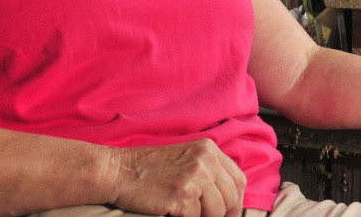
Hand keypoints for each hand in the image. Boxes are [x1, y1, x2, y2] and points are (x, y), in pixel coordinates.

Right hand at [108, 138, 246, 216]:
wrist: (121, 171)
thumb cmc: (150, 169)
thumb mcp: (186, 159)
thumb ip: (209, 171)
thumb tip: (229, 199)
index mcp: (209, 149)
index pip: (239, 179)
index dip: (237, 201)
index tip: (229, 214)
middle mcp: (205, 159)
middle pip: (231, 196)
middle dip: (224, 214)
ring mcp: (194, 176)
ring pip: (217, 210)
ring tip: (189, 214)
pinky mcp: (182, 194)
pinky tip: (175, 213)